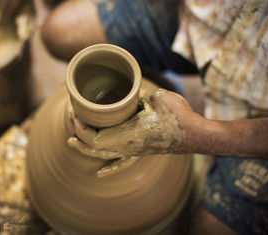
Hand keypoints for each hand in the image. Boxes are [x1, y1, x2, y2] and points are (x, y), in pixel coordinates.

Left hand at [68, 89, 196, 175]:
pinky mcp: (140, 152)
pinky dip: (109, 166)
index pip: (94, 136)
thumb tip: (128, 94)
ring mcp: (133, 152)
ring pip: (104, 154)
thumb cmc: (177, 116)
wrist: (195, 134)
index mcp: (126, 135)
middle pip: (94, 147)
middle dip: (79, 135)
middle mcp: (127, 147)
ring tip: (73, 141)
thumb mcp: (155, 97)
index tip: (76, 113)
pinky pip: (121, 162)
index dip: (81, 127)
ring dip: (87, 148)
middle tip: (72, 119)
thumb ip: (138, 95)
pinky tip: (100, 173)